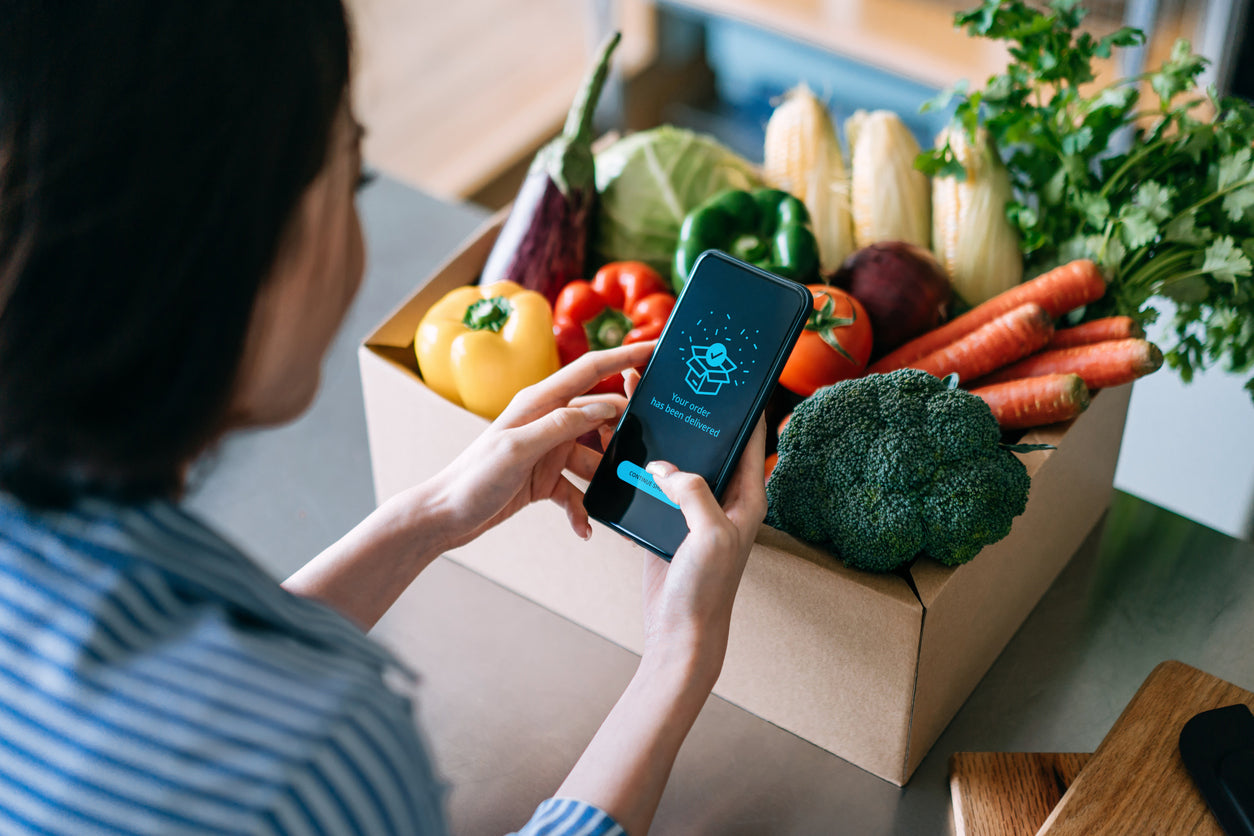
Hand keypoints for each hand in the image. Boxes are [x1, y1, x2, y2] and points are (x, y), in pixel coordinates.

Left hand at [423, 341, 654, 551]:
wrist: (444, 516)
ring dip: (606, 480)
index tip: (655, 350)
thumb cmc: (473, 478)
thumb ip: (563, 424)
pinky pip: (577, 491)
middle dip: (625, 433)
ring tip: (620, 496)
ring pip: (594, 458)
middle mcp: (547, 421)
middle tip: (650, 450)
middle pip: (600, 417)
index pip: (590, 370)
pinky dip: (583, 509)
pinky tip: (585, 529)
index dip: (623, 356)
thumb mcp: (519, 448)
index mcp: (539, 402)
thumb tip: (607, 406)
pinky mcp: (545, 479)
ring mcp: (548, 450)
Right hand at [623, 369, 768, 682]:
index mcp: (747, 495)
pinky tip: (617, 444)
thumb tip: (665, 468)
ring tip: (632, 400)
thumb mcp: (710, 535)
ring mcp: (695, 509)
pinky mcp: (668, 521)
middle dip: (687, 410)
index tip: (730, 371)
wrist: (681, 632)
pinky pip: (653, 483)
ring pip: (676, 459)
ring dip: (656, 435)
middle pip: (706, 441)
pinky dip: (638, 464)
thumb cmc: (707, 590)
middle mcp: (724, 497)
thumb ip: (693, 493)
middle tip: (666, 375)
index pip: (750, 437)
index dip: (742, 404)